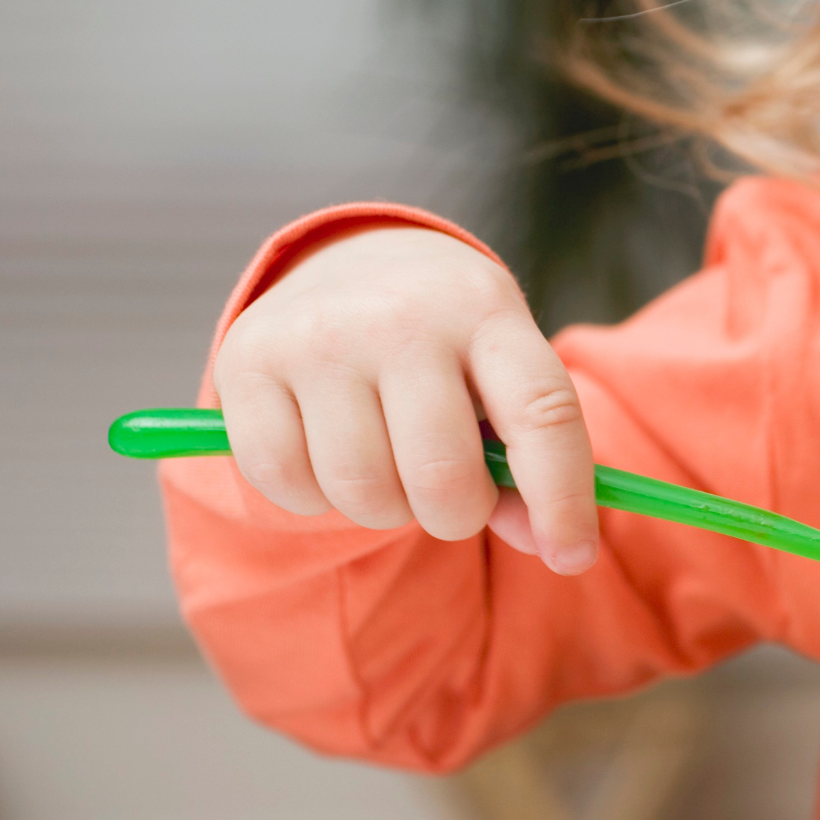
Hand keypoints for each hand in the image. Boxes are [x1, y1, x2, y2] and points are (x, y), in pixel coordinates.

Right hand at [212, 226, 598, 573]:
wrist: (349, 261)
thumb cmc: (449, 347)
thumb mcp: (502, 379)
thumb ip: (532, 465)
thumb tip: (551, 548)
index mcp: (486, 310)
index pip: (542, 413)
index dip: (564, 498)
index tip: (573, 557)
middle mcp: (400, 315)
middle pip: (442, 477)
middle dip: (457, 514)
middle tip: (451, 493)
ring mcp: (318, 334)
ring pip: (363, 493)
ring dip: (386, 509)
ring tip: (389, 463)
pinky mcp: (246, 361)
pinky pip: (289, 485)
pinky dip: (315, 497)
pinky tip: (329, 452)